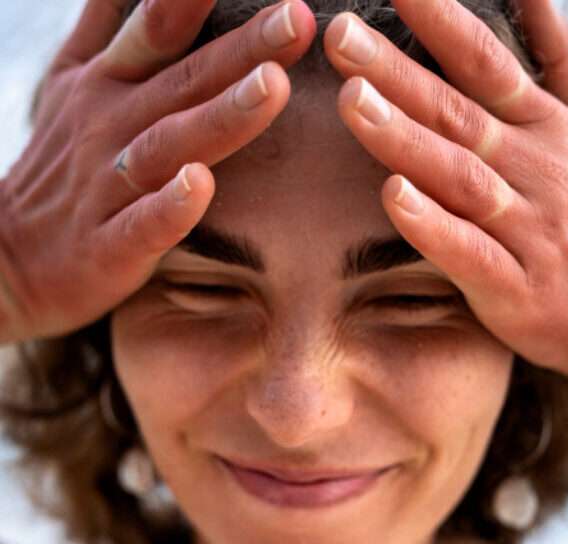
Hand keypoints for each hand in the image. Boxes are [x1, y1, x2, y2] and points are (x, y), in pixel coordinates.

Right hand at [0, 0, 315, 342]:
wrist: (11, 256)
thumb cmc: (60, 165)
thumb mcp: (71, 85)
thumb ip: (105, 28)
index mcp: (107, 86)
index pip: (160, 31)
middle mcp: (110, 127)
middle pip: (183, 83)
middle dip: (243, 51)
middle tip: (299, 17)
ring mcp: (108, 187)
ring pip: (167, 147)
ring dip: (220, 117)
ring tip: (273, 86)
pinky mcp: (110, 245)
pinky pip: (143, 224)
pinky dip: (170, 206)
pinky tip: (202, 184)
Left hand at [323, 0, 567, 389]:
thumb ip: (558, 56)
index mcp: (545, 127)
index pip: (486, 64)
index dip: (441, 21)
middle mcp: (533, 168)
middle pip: (458, 113)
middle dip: (397, 72)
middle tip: (340, 34)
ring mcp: (524, 227)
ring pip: (458, 176)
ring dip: (404, 138)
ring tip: (351, 101)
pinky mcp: (512, 283)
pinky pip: (468, 250)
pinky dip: (432, 224)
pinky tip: (393, 197)